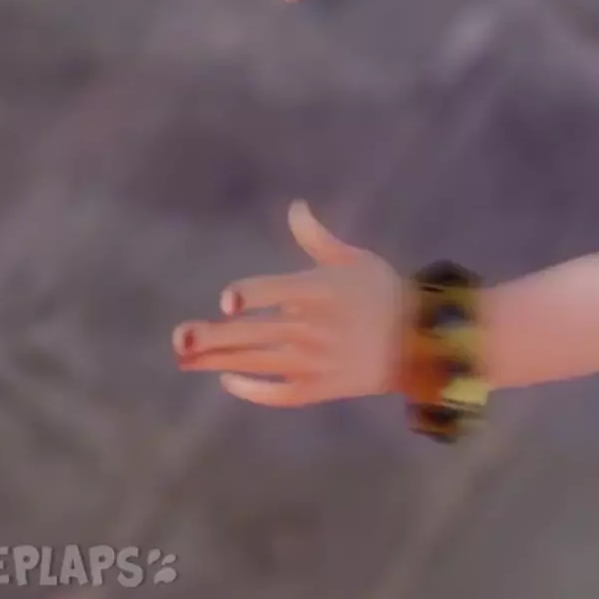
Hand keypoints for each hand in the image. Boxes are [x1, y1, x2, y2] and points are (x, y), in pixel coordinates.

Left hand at [174, 201, 406, 407]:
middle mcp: (312, 328)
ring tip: (184, 357)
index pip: (276, 292)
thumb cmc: (384, 293)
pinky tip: (227, 380)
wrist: (419, 342)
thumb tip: (295, 205)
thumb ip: (317, 238)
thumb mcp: (355, 259)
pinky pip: (278, 393)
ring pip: (256, 362)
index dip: (250, 296)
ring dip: (216, 361)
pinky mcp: (318, 387)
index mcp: (320, 291)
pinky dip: (251, 389)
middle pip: (254, 333)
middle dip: (212, 337)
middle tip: (179, 337)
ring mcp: (313, 361)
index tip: (227, 302)